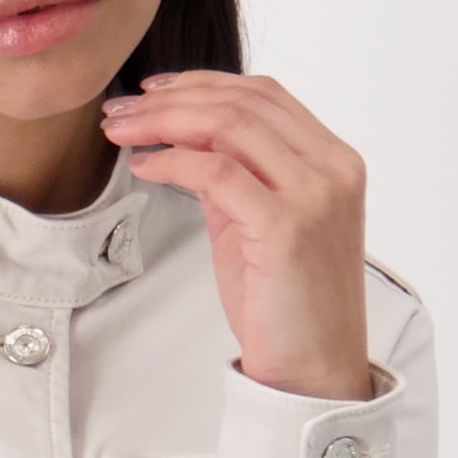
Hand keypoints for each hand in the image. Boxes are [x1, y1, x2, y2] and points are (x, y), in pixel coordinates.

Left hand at [100, 72, 372, 402]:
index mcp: (335, 163)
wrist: (314, 374)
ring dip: (164, 121)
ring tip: (122, 131)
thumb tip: (185, 141)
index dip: (203, 83)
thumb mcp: (260, 228)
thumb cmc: (288, 311)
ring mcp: (314, 196)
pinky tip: (144, 167)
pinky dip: (172, 162)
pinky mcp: (285, 227)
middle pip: (243, 101)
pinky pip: (215, 172)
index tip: (153, 91)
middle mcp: (332, 170)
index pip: (265, 96)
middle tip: (121, 110)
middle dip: (172, 98)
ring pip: (229, 125)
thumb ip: (236, 179)